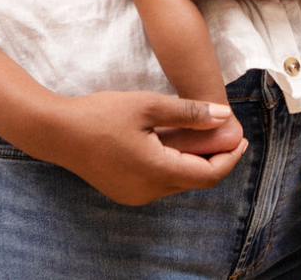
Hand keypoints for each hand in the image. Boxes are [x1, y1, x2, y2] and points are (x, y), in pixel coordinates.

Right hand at [40, 92, 248, 205]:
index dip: (229, 158)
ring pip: (176, 181)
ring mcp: (135, 195)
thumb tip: (224, 117)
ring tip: (198, 131)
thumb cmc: (102, 114)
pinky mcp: (124, 191)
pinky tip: (169, 140)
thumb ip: (188, 112)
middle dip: (213, 157)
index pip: (208, 175)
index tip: (242, 139)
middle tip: (224, 132)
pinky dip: (172, 163)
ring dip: (191, 160)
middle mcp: (149, 191)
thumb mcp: (148, 105)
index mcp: (157, 171)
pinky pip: (158, 181)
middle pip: (194, 179)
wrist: (58, 132)